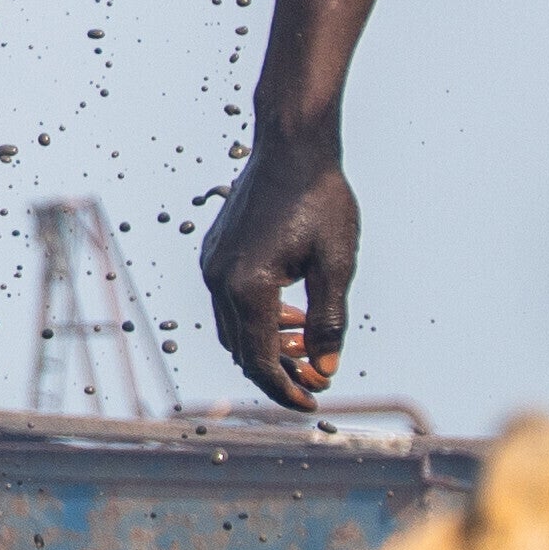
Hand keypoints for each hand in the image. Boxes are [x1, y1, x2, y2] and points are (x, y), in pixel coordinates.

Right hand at [201, 134, 355, 408]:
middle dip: (278, 370)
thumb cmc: (320, 200)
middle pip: (242, 350)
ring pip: (232, 328)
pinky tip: (289, 308)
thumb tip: (326, 367)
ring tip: (306, 339)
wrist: (291, 146)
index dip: (286, 389)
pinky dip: (255, 318)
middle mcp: (220, 280)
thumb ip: (329, 321)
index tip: (313, 402)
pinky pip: (228, 302)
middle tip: (316, 376)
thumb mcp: (336, 265)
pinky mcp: (214, 252)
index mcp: (249, 288)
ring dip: (266, 344)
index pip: (261, 360)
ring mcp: (212, 265)